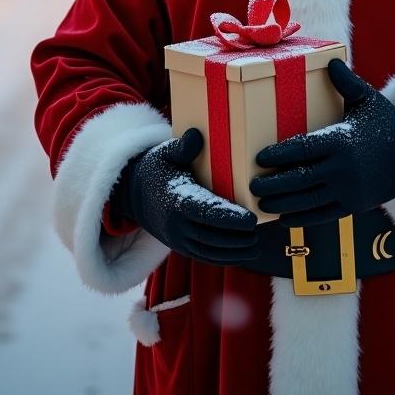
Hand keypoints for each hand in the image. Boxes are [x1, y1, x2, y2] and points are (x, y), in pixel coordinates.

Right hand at [110, 128, 258, 264]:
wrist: (135, 193)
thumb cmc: (158, 168)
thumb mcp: (166, 153)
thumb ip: (182, 147)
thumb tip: (196, 136)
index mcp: (175, 198)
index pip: (204, 212)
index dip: (228, 218)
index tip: (251, 220)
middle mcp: (175, 223)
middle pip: (209, 235)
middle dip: (236, 238)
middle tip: (258, 233)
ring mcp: (176, 238)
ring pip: (207, 250)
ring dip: (233, 252)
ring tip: (256, 246)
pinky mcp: (180, 247)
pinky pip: (202, 256)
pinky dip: (223, 259)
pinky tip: (242, 254)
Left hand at [250, 59, 394, 226]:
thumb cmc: (385, 124)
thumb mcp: (367, 100)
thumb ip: (346, 83)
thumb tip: (331, 62)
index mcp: (342, 140)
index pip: (303, 148)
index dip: (279, 155)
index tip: (259, 158)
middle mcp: (343, 168)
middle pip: (300, 179)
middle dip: (273, 184)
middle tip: (252, 185)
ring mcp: (348, 190)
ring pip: (308, 201)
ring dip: (282, 204)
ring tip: (262, 203)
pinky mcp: (354, 206)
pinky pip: (323, 215)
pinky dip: (302, 218)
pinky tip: (284, 218)